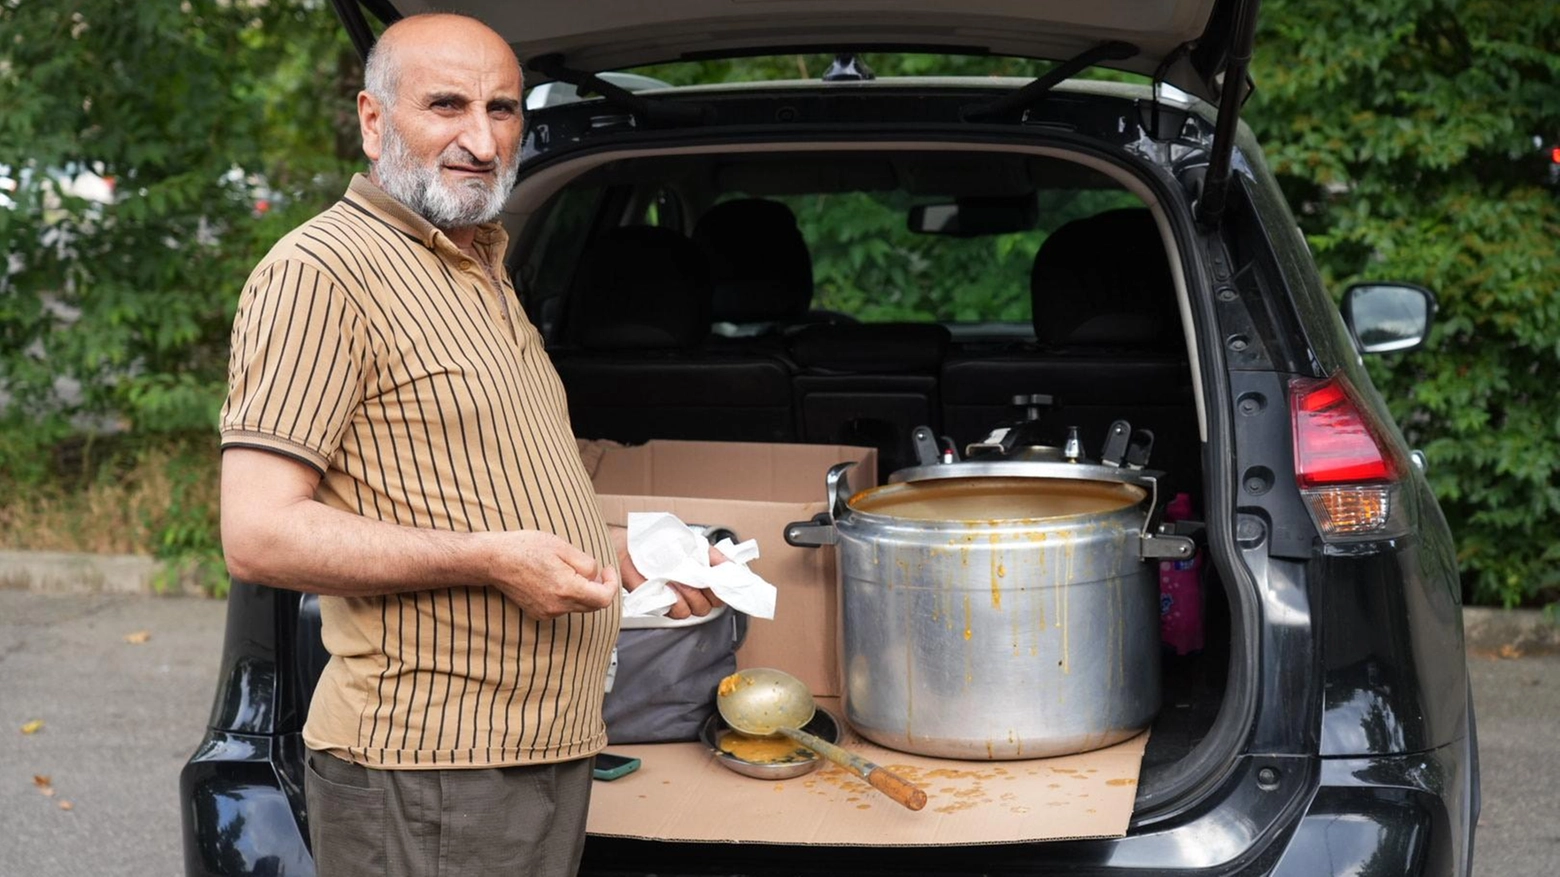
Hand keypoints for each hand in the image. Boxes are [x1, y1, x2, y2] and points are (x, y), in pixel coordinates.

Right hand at [481, 530, 618, 618]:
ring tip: (568, 569)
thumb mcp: (562, 547)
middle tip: (596, 570)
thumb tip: (595, 576)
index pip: (603, 599)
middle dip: (599, 588)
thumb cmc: (525, 548)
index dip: (612, 584)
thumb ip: (586, 564)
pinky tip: (555, 578)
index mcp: (567, 589)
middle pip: (593, 605)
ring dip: (582, 591)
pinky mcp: (538, 614)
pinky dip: (568, 596)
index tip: (608, 571)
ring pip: (578, 606)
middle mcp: (558, 606)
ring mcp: (547, 612)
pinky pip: (563, 608)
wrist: (494, 560)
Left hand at [611, 526, 728, 619]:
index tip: (720, 579)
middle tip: (696, 575)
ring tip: (678, 578)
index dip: (725, 588)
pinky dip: (675, 600)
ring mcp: (680, 599)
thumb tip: (733, 566)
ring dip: (690, 594)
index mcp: (704, 576)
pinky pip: (678, 611)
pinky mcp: (664, 606)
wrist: (632, 547)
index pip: (725, 592)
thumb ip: (715, 556)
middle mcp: (694, 590)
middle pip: (714, 604)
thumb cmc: (660, 543)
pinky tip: (668, 587)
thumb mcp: (693, 544)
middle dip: (707, 590)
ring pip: (697, 609)